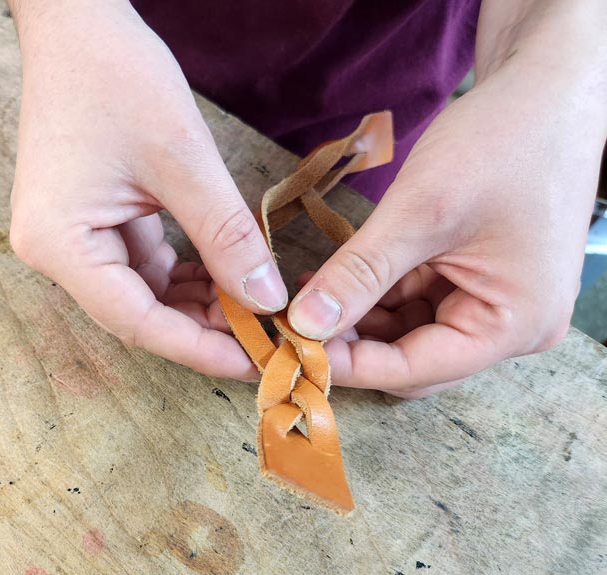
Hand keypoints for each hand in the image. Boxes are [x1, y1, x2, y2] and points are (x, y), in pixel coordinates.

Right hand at [8, 1, 285, 378]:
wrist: (78, 25)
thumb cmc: (116, 79)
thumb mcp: (181, 160)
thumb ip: (225, 235)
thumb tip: (267, 299)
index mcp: (59, 245)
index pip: (136, 321)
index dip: (198, 348)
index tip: (253, 363)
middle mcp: (56, 252)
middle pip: (139, 313)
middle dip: (204, 325)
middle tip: (266, 336)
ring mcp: (72, 237)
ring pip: (144, 292)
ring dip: (198, 301)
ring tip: (256, 308)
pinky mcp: (92, 220)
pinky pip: (143, 263)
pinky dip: (186, 272)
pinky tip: (227, 275)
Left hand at [288, 34, 605, 396]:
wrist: (546, 89)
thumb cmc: (502, 143)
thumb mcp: (420, 212)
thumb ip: (360, 273)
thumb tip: (304, 322)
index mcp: (513, 324)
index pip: (415, 369)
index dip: (350, 365)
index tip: (292, 350)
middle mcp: (510, 325)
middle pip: (414, 360)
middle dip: (353, 344)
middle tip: (292, 328)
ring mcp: (494, 300)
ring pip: (409, 332)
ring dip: (358, 319)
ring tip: (305, 299)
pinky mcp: (478, 277)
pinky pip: (417, 301)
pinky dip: (375, 294)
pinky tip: (334, 281)